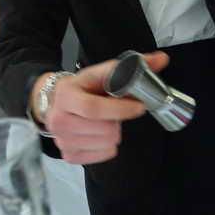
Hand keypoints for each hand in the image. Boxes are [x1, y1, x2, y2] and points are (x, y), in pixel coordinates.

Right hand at [46, 51, 169, 165]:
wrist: (53, 101)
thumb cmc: (82, 87)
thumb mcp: (100, 73)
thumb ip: (129, 67)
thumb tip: (161, 59)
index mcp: (67, 95)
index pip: (95, 108)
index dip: (120, 109)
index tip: (140, 107)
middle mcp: (59, 119)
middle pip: (104, 129)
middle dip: (118, 121)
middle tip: (117, 113)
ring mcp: (62, 139)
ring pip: (105, 143)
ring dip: (114, 133)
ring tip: (106, 122)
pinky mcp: (68, 154)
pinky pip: (102, 155)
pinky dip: (108, 146)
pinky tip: (100, 134)